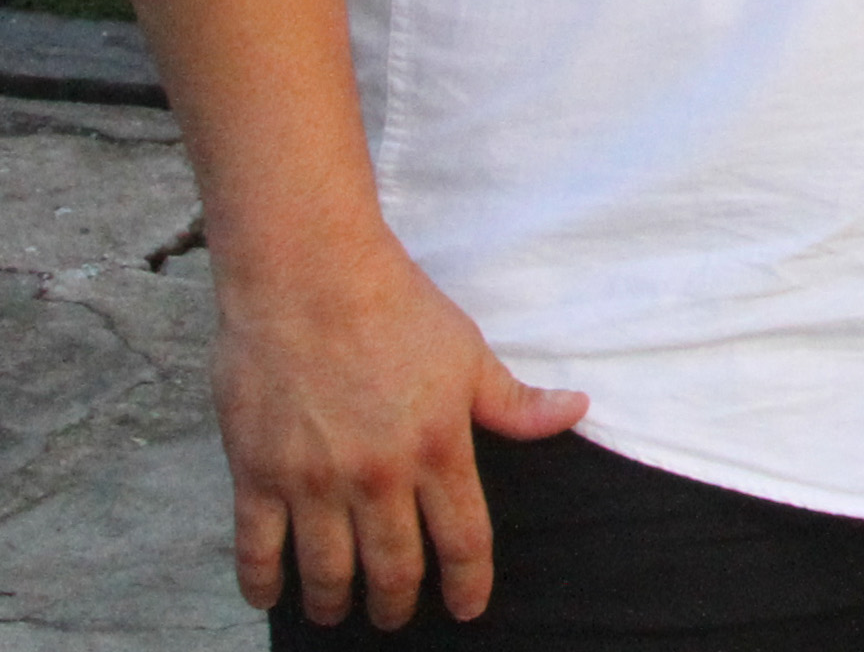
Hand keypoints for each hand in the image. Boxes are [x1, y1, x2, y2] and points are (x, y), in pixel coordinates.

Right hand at [213, 238, 584, 629]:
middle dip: (398, 604)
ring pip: (327, 570)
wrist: (309, 276)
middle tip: (396, 618)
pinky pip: (256, 550)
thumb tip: (577, 411)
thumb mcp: (469, 353)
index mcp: (438, 448)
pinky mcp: (256, 474)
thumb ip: (515, 401)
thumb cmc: (396, 308)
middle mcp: (378, 475)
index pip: (465, 539)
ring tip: (340, 612)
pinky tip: (270, 596)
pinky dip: (263, 583)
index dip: (469, 584)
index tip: (468, 610)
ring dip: (335, 603)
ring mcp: (314, 479)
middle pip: (394, 567)